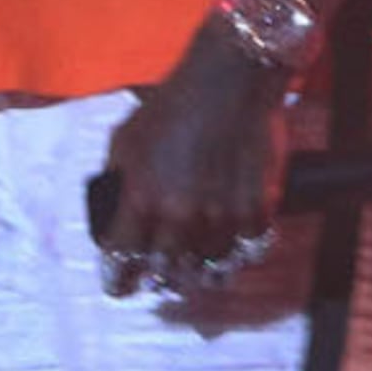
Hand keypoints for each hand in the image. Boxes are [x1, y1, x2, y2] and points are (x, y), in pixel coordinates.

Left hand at [96, 32, 297, 299]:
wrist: (229, 82)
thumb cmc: (170, 107)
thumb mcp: (125, 142)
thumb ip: (118, 184)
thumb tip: (113, 217)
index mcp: (140, 198)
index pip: (122, 258)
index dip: (118, 279)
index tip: (119, 288)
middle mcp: (180, 215)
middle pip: (166, 273)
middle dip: (158, 281)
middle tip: (157, 282)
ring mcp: (222, 216)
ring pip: (208, 271)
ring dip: (198, 274)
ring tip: (193, 272)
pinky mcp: (258, 210)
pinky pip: (245, 252)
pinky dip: (235, 254)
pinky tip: (228, 249)